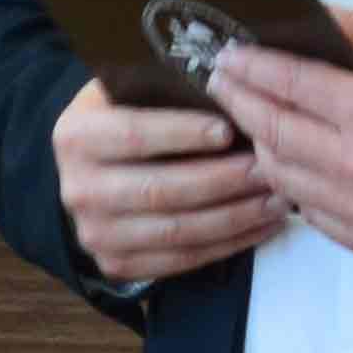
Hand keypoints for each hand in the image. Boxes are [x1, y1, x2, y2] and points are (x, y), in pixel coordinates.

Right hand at [53, 77, 292, 286]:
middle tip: (268, 169)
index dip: (181, 134)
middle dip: (222, 181)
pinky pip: (182, 260)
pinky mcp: (116, 264)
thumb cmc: (124, 121)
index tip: (228, 130)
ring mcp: (95, 233)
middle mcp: (78, 189)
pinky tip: (260, 226)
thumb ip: (163, 90)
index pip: (132, 135)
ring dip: (235, 217)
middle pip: (160, 190)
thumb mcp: (125, 93)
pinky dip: (228, 245)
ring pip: (176, 231)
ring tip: (276, 200)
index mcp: (76, 136)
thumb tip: (230, 88)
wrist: (90, 173)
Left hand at [203, 12, 352, 265]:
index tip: (229, 55)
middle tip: (221, 81)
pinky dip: (290, 183)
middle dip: (238, 101)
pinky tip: (287, 160)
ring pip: (279, 174)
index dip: (251, 67)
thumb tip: (311, 11)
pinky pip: (305, 209)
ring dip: (258, 144)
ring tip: (251, 119)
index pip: (289, 83)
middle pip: (271, 130)